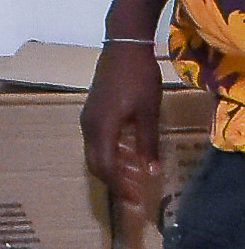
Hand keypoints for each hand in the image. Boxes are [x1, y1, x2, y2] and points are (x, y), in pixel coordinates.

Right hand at [80, 40, 164, 219]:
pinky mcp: (93, 113)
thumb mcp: (149, 112)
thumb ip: (148, 142)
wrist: (124, 48)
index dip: (120, 185)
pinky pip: (98, 142)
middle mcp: (89, 127)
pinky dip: (110, 155)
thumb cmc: (140, 78)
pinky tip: (127, 158)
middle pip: (97, 163)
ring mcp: (89, 119)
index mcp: (102, 128)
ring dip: (112, 169)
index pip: (106, 166)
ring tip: (133, 181)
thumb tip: (151, 172)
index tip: (135, 200)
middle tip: (134, 196)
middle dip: (115, 182)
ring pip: (95, 153)